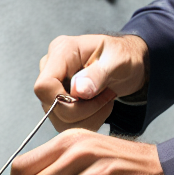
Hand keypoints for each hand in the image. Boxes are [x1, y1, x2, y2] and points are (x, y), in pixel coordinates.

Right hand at [34, 33, 148, 131]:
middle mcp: (52, 67)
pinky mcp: (58, 100)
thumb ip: (98, 74)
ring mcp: (53, 85)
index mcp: (62, 51)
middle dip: (82, 111)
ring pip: (57, 119)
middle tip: (107, 98)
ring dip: (88, 118)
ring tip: (106, 100)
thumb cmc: (124, 56)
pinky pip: (65, 123)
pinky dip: (87, 121)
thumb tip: (77, 91)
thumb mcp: (118, 61)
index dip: (63, 101)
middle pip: (50, 106)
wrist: (129, 63)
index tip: (92, 96)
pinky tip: (100, 106)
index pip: (44, 86)